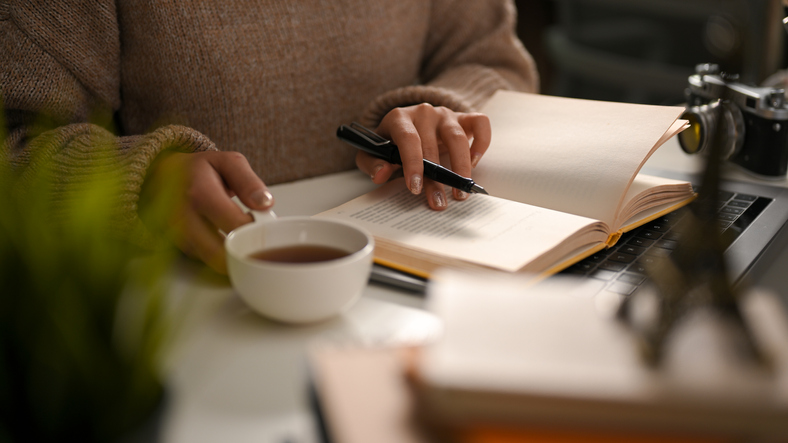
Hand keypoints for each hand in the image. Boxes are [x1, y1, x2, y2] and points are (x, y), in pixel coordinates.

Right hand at [139, 150, 273, 273]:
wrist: (161, 176)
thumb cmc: (199, 170)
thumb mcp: (228, 163)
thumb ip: (249, 182)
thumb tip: (265, 204)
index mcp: (200, 194)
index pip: (236, 224)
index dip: (257, 228)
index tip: (263, 222)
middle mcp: (184, 218)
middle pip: (223, 253)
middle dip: (246, 250)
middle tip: (255, 237)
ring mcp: (178, 236)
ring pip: (215, 262)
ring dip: (234, 255)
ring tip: (242, 235)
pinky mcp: (179, 247)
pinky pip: (207, 261)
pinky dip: (222, 255)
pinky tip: (228, 240)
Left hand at [355, 104, 490, 210]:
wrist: (404, 125)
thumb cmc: (389, 142)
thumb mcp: (372, 153)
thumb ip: (372, 164)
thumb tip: (381, 174)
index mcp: (399, 118)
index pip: (408, 139)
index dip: (413, 164)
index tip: (415, 188)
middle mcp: (423, 113)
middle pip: (432, 145)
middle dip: (435, 179)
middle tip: (438, 202)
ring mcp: (445, 114)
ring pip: (458, 137)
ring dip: (461, 167)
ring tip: (460, 192)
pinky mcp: (463, 118)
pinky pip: (480, 123)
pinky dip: (480, 143)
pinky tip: (474, 163)